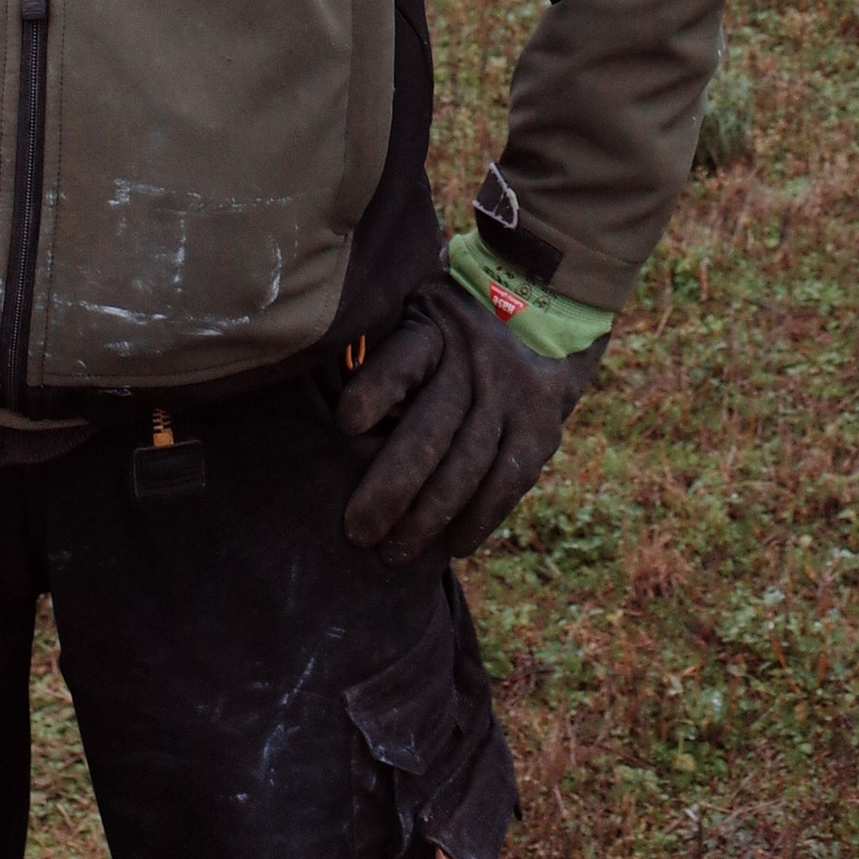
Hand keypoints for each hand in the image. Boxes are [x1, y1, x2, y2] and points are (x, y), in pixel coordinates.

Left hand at [339, 271, 603, 563]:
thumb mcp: (413, 308)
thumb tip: (316, 397)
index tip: (345, 423)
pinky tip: (452, 547)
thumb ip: (377, 346)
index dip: (377, 388)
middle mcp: (474, 361)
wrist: (542, 305)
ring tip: (393, 553)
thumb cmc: (448, 324)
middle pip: (432, 429)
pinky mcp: (538, 427)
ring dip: (429, 517)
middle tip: (357, 530)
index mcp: (434, 327)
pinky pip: (508, 481)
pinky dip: (481, 518)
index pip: (405, 357)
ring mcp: (511, 396)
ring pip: (468, 465)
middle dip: (393, 485)